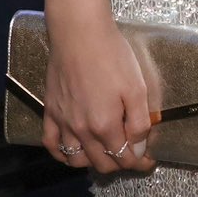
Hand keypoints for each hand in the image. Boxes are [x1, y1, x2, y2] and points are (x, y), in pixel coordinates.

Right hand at [42, 15, 154, 174]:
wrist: (80, 33)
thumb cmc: (112, 56)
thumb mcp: (137, 88)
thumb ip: (140, 123)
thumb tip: (139, 148)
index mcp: (105, 126)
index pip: (124, 158)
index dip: (139, 162)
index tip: (148, 159)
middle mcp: (81, 130)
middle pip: (102, 163)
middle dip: (120, 163)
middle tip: (131, 154)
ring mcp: (63, 122)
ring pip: (76, 160)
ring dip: (93, 162)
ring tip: (106, 152)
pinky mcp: (50, 111)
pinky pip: (51, 144)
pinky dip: (61, 155)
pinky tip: (72, 152)